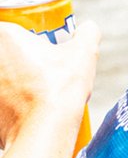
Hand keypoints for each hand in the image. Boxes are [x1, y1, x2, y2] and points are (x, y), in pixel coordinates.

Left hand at [0, 19, 99, 148]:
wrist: (44, 131)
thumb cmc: (60, 87)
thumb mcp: (84, 52)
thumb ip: (88, 32)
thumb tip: (87, 29)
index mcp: (4, 36)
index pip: (10, 26)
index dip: (25, 35)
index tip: (39, 46)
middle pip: (5, 53)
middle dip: (16, 59)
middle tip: (38, 68)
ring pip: (3, 76)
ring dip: (12, 81)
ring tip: (33, 91)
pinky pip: (0, 100)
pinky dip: (8, 103)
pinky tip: (26, 110)